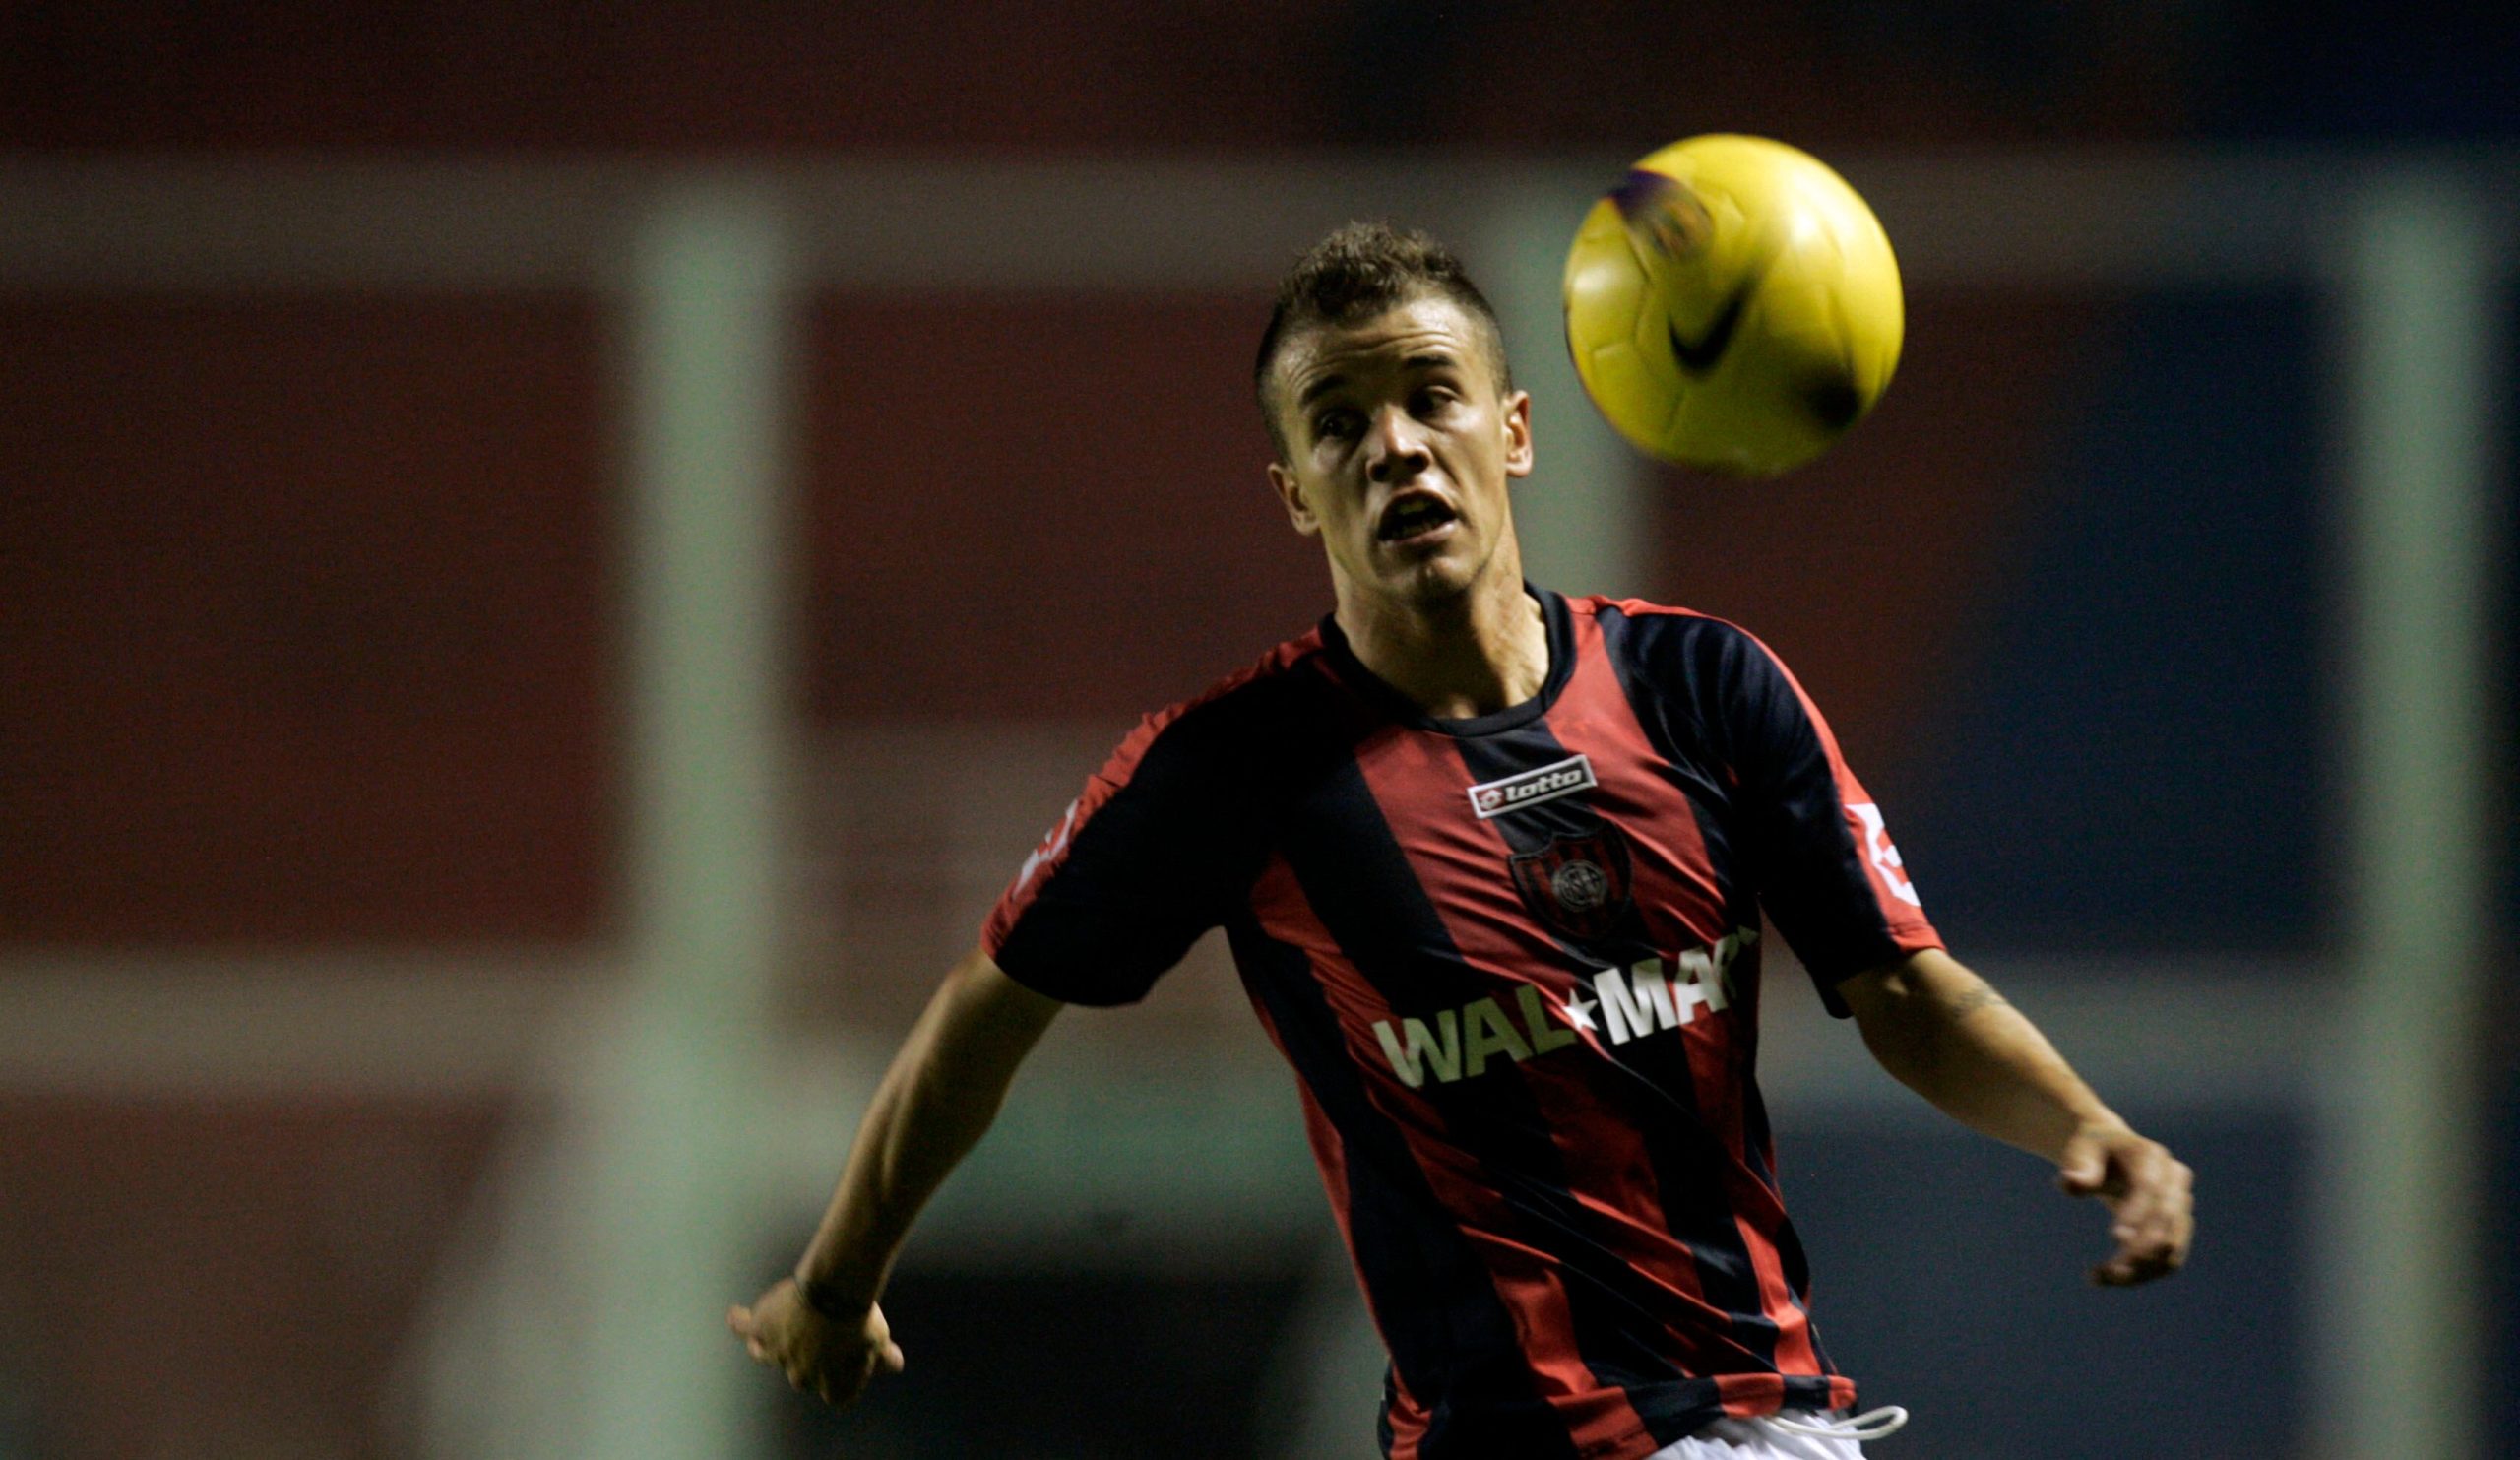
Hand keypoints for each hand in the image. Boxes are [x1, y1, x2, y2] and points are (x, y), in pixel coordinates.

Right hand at [726, 1279, 905, 1407]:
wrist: (836, 1292)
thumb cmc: (861, 1318)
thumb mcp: (879, 1339)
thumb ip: (884, 1356)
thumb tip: (896, 1364)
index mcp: (832, 1386)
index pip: (836, 1394)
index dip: (843, 1379)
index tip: (850, 1364)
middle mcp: (801, 1377)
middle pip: (802, 1373)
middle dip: (811, 1356)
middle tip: (825, 1331)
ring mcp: (778, 1354)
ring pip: (768, 1355)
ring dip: (773, 1346)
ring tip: (775, 1333)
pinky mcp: (761, 1329)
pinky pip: (745, 1328)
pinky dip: (740, 1322)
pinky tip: (736, 1315)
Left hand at [2057, 1124, 2192, 1285]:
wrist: (2113, 1153)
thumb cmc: (2093, 1152)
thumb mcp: (2080, 1151)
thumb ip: (2078, 1167)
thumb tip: (2070, 1183)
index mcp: (2150, 1156)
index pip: (2149, 1188)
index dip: (2136, 1213)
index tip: (2115, 1237)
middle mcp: (2174, 1180)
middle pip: (2166, 1219)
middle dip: (2140, 1247)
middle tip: (2108, 1271)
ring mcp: (2181, 1205)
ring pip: (2171, 1246)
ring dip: (2141, 1269)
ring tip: (2100, 1277)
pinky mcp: (2178, 1228)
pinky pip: (2168, 1260)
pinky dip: (2142, 1274)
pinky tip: (2108, 1278)